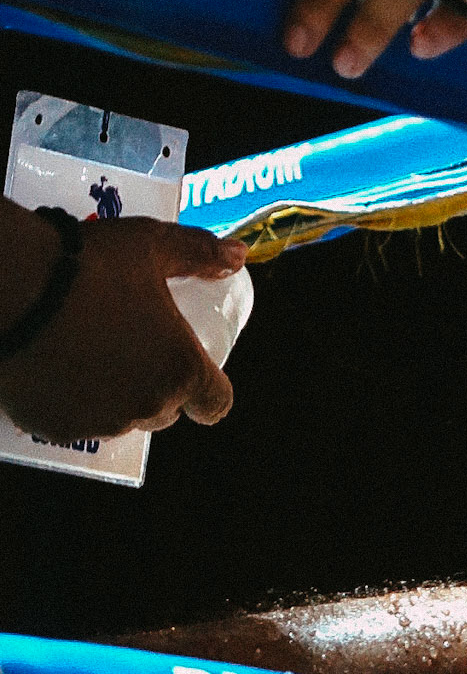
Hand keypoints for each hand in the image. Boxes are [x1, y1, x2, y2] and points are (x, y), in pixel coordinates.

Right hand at [0, 216, 246, 440]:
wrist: (12, 287)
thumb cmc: (90, 265)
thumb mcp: (153, 246)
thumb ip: (199, 253)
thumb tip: (237, 255)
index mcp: (180, 370)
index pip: (216, 404)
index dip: (210, 391)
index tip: (196, 371)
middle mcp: (143, 407)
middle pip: (165, 411)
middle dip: (157, 385)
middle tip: (134, 345)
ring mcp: (96, 422)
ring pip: (118, 417)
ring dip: (114, 394)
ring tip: (91, 349)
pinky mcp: (52, 427)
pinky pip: (73, 420)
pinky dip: (71, 401)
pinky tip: (56, 364)